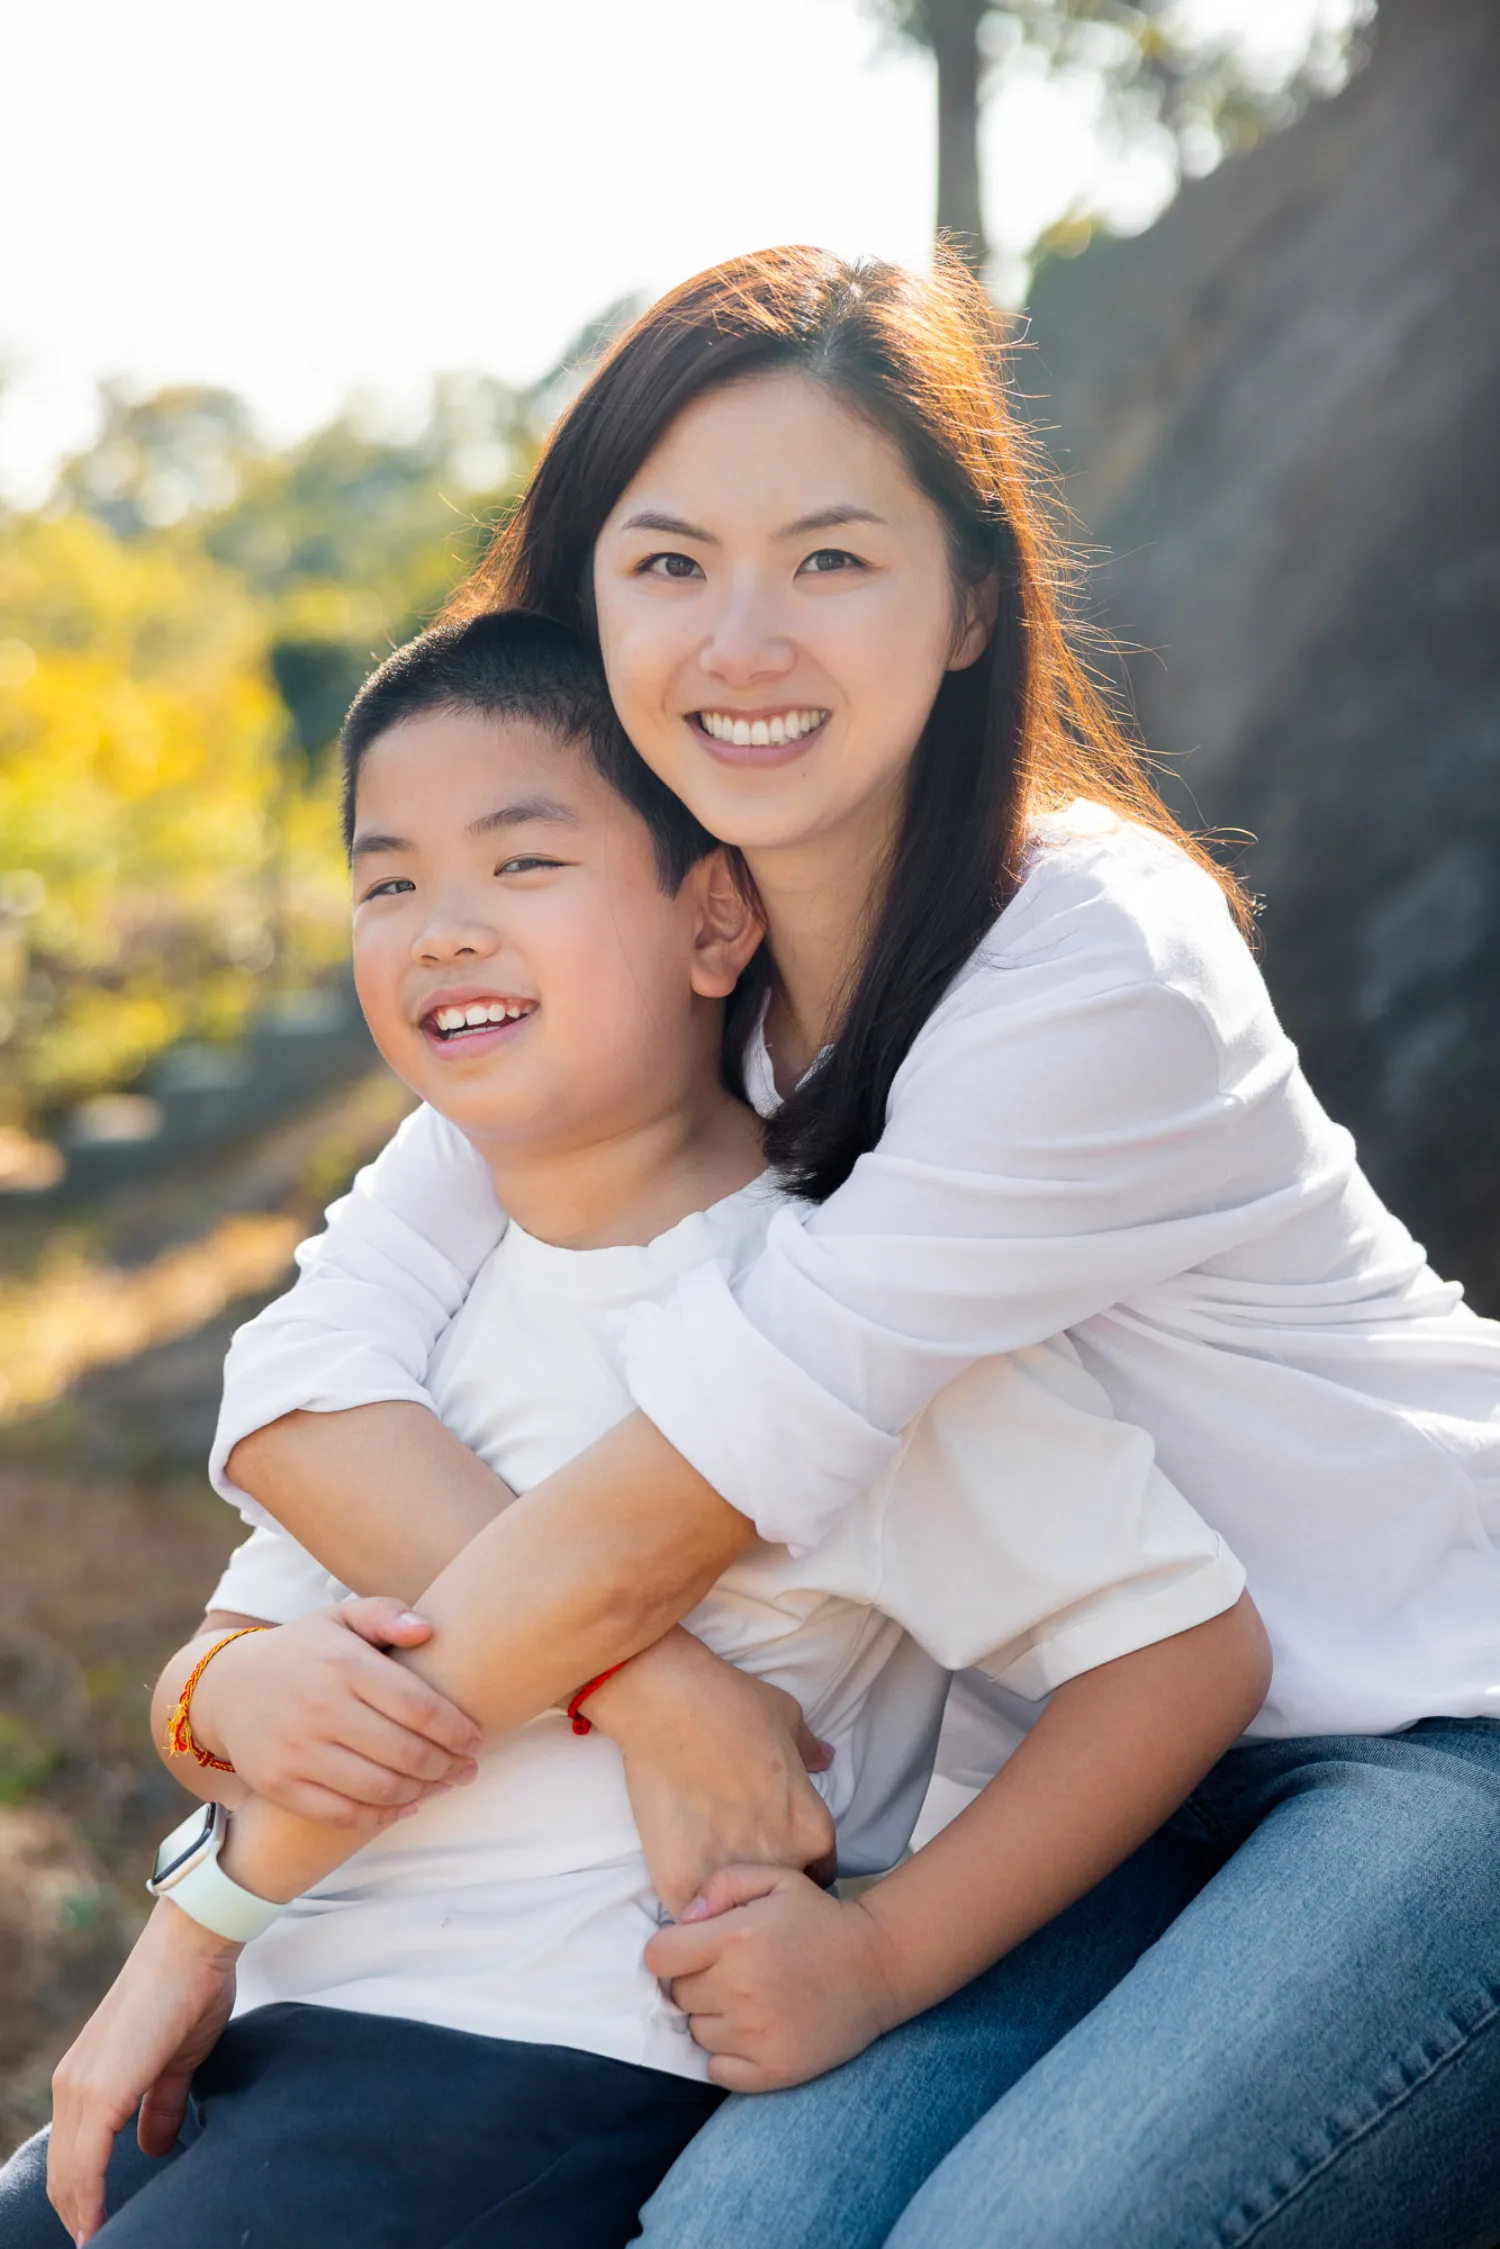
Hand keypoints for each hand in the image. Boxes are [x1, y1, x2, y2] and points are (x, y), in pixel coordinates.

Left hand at [49, 1900, 240, 2242]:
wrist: (193, 1945)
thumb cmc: (189, 1991)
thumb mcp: (176, 2061)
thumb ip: (160, 2104)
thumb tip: (153, 2147)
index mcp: (86, 2077)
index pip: (70, 2156)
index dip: (81, 2198)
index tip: (101, 2231)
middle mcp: (72, 2084)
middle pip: (62, 2173)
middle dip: (78, 2215)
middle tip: (102, 2245)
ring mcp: (81, 2086)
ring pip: (68, 2174)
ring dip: (81, 2214)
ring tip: (101, 2244)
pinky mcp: (101, 2090)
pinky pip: (84, 2164)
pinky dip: (88, 2201)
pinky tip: (98, 2229)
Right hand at [191, 1599, 481, 1827]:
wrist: (228, 1687)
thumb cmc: (306, 1651)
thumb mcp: (341, 1617)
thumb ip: (386, 1614)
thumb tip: (428, 1630)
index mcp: (343, 1665)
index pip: (418, 1706)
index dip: (456, 1729)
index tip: (477, 1738)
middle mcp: (319, 1708)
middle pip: (405, 1753)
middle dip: (448, 1766)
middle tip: (470, 1768)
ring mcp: (297, 1751)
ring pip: (380, 1788)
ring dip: (424, 1792)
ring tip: (446, 1784)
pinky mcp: (280, 1785)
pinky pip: (343, 1814)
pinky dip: (383, 1816)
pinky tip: (408, 1804)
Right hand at [585, 1631, 835, 1917]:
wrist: (668, 1708)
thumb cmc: (732, 1704)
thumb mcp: (788, 1719)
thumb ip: (809, 1752)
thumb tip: (824, 1760)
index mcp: (813, 1829)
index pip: (820, 1873)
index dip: (798, 1867)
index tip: (775, 1856)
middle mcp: (782, 1862)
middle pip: (782, 1902)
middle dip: (764, 1891)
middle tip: (739, 1868)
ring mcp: (733, 1880)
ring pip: (736, 1917)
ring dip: (725, 1907)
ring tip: (708, 1888)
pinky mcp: (684, 1887)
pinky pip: (691, 1919)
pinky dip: (686, 1910)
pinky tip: (678, 1885)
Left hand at [644, 1864, 903, 2090]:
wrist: (877, 1966)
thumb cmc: (818, 1919)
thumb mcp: (775, 1879)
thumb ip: (722, 1885)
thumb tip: (684, 1921)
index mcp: (734, 1939)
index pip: (658, 1958)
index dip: (670, 1952)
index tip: (691, 1950)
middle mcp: (739, 1989)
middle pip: (678, 1996)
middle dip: (695, 1981)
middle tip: (731, 1972)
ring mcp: (755, 2035)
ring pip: (697, 2033)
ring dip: (713, 2017)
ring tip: (749, 1999)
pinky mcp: (772, 2070)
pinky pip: (717, 2070)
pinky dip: (726, 2056)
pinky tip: (752, 2031)